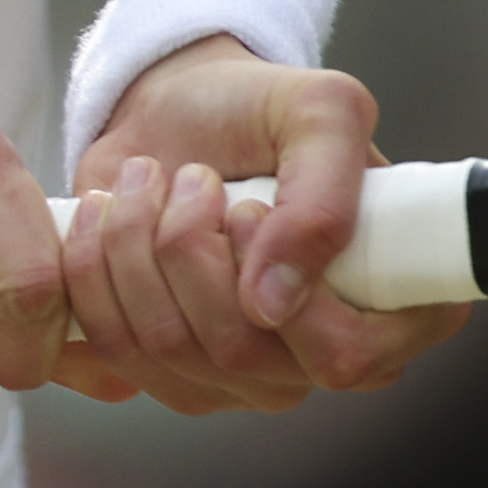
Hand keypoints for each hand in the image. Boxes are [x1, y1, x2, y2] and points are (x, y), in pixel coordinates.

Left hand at [54, 36, 469, 412]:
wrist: (178, 109)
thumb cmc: (261, 108)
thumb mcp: (321, 111)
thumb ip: (324, 198)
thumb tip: (272, 304)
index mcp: (393, 309)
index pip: (346, 357)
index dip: (290, 291)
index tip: (251, 209)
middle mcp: (321, 358)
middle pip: (240, 353)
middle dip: (190, 246)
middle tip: (194, 178)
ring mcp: (246, 378)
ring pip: (169, 351)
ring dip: (136, 246)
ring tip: (149, 184)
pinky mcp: (171, 374)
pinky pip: (115, 357)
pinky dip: (94, 273)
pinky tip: (107, 222)